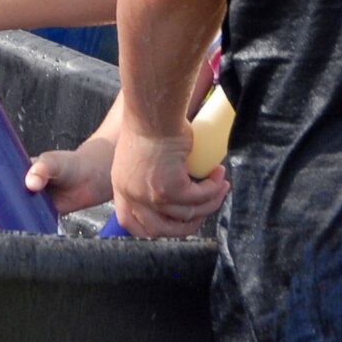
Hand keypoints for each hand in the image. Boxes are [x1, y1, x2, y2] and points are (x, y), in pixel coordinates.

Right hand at [0, 139, 114, 230]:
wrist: (93, 177)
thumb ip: (44, 168)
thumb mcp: (55, 162)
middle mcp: (20, 187)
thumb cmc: (71, 164)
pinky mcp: (40, 216)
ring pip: (5, 212)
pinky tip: (6, 234)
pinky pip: (22, 224)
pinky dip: (12, 229)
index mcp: (19, 170)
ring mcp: (29, 203)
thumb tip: (30, 182)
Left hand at [110, 125, 228, 238]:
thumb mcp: (139, 155)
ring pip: (188, 213)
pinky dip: (213, 190)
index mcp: (122, 187)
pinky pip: (199, 198)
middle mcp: (133, 196)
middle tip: (205, 208)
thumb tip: (171, 186)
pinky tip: (218, 176)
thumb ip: (147, 175)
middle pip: (161, 230)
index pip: (131, 223)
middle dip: (188, 225)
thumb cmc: (148, 122)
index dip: (154, 228)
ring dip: (209, 202)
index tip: (175, 222)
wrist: (153, 111)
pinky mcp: (171, 189)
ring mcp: (151, 196)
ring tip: (220, 186)